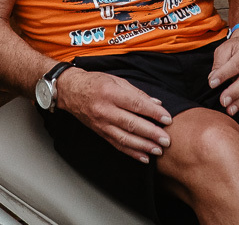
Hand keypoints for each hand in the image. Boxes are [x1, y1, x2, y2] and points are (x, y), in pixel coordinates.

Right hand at [56, 68, 173, 161]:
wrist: (70, 91)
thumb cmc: (95, 82)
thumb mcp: (116, 80)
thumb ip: (137, 92)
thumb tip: (156, 103)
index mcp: (111, 93)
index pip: (136, 104)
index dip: (153, 113)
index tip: (167, 119)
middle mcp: (105, 110)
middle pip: (131, 124)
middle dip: (151, 133)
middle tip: (166, 140)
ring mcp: (102, 123)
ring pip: (125, 138)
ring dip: (143, 146)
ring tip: (158, 150)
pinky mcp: (100, 133)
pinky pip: (117, 145)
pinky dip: (131, 153)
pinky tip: (143, 157)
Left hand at [209, 31, 238, 115]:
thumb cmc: (234, 49)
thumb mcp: (224, 50)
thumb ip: (219, 63)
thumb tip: (213, 78)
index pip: (236, 65)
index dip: (224, 74)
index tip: (212, 83)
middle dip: (234, 92)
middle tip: (223, 100)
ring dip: (238, 102)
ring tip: (228, 109)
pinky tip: (233, 110)